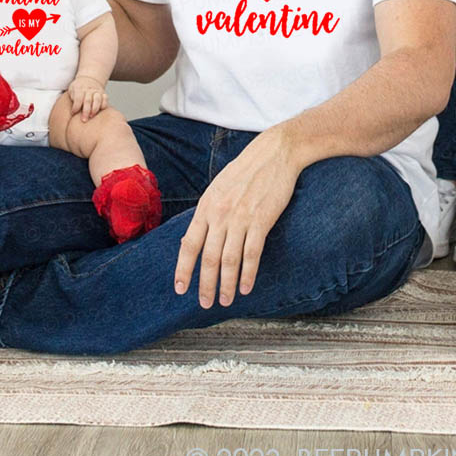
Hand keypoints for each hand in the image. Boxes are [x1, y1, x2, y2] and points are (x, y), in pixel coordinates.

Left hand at [67, 74, 107, 120]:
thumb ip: (72, 98)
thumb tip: (72, 110)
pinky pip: (105, 99)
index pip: (78, 98)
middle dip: (85, 111)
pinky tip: (99, 111)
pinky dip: (103, 105)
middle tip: (83, 120)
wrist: (89, 80)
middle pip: (87, 100)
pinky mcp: (103, 93)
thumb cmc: (78, 88)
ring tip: (91, 116)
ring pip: (97, 99)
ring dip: (95, 109)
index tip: (73, 113)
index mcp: (79, 88)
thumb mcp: (71, 90)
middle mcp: (89, 89)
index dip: (76, 106)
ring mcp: (97, 91)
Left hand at [174, 127, 300, 308]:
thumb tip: (196, 237)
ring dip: (226, 285)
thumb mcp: (219, 187)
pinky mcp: (261, 220)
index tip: (180, 289)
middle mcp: (220, 214)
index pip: (189, 244)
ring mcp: (240, 218)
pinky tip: (247, 287)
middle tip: (204, 303)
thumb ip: (208, 212)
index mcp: (206, 206)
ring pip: (229, 260)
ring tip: (226, 300)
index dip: (183, 269)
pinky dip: (248, 274)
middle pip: (208, 258)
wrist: (275, 153)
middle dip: (205, 284)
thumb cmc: (246, 170)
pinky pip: (252, 254)